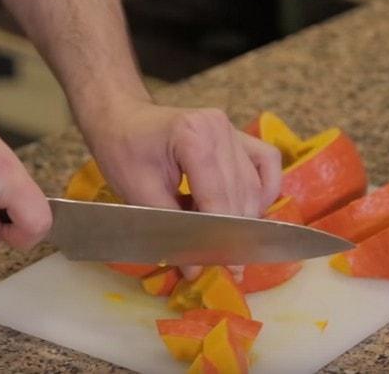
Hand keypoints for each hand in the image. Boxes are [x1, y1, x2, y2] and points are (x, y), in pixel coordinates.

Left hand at [80, 98, 281, 278]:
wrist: (122, 119)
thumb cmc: (123, 151)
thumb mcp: (138, 193)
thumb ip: (169, 228)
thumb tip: (195, 269)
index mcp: (193, 136)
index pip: (217, 196)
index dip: (220, 235)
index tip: (223, 268)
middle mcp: (219, 128)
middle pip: (239, 192)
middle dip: (235, 232)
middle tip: (230, 266)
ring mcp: (232, 129)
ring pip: (255, 183)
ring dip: (247, 216)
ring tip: (232, 243)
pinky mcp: (238, 134)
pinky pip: (266, 163)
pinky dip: (264, 190)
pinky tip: (251, 211)